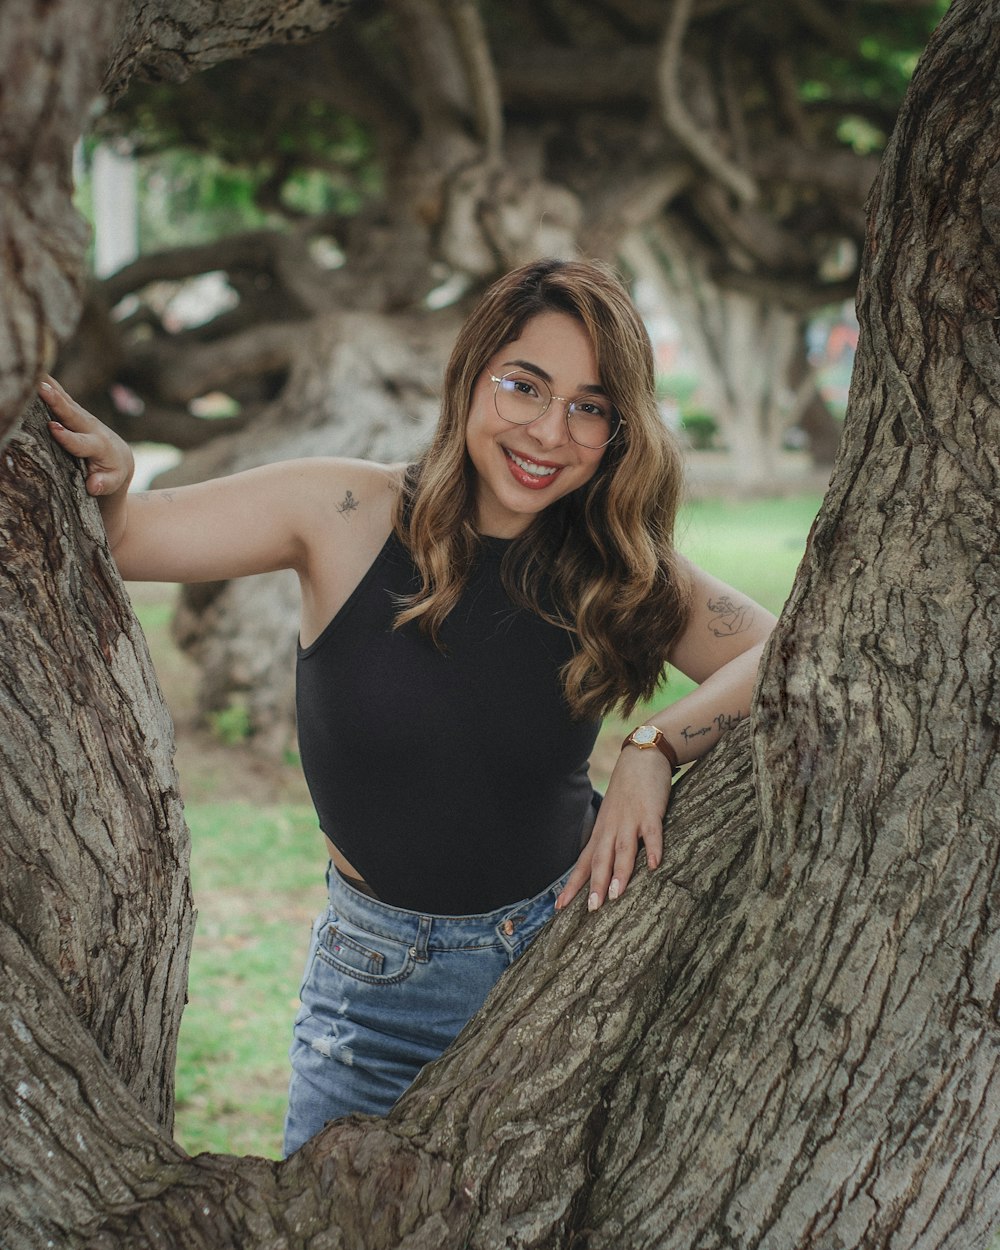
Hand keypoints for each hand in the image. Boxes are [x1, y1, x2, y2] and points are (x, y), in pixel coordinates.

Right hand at [38, 375, 133, 498]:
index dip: (68, 437)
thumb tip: (94, 486)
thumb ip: (105, 483)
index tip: (53, 428)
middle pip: (73, 415)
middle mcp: (92, 428)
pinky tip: (39, 372)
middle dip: (58, 403)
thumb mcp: (112, 482)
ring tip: (37, 375)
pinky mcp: (76, 412)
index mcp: (99, 447)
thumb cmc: (112, 474)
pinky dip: (52, 386)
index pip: (81, 442)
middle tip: (42, 389)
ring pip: (66, 402)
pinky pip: (63, 397)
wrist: (120, 458)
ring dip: (52, 388)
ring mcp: (83, 418)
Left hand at [556, 745, 673, 912]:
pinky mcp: (651, 812)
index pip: (584, 864)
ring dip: (619, 872)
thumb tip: (604, 870)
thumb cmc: (627, 793)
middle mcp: (611, 828)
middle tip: (592, 909)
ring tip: (616, 895)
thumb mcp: (612, 818)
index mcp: (601, 833)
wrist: (640, 759)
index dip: (572, 885)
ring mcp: (631, 820)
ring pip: (623, 849)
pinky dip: (653, 848)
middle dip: (595, 885)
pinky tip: (655, 865)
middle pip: (601, 860)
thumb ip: (609, 842)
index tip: (559, 907)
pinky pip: (652, 833)